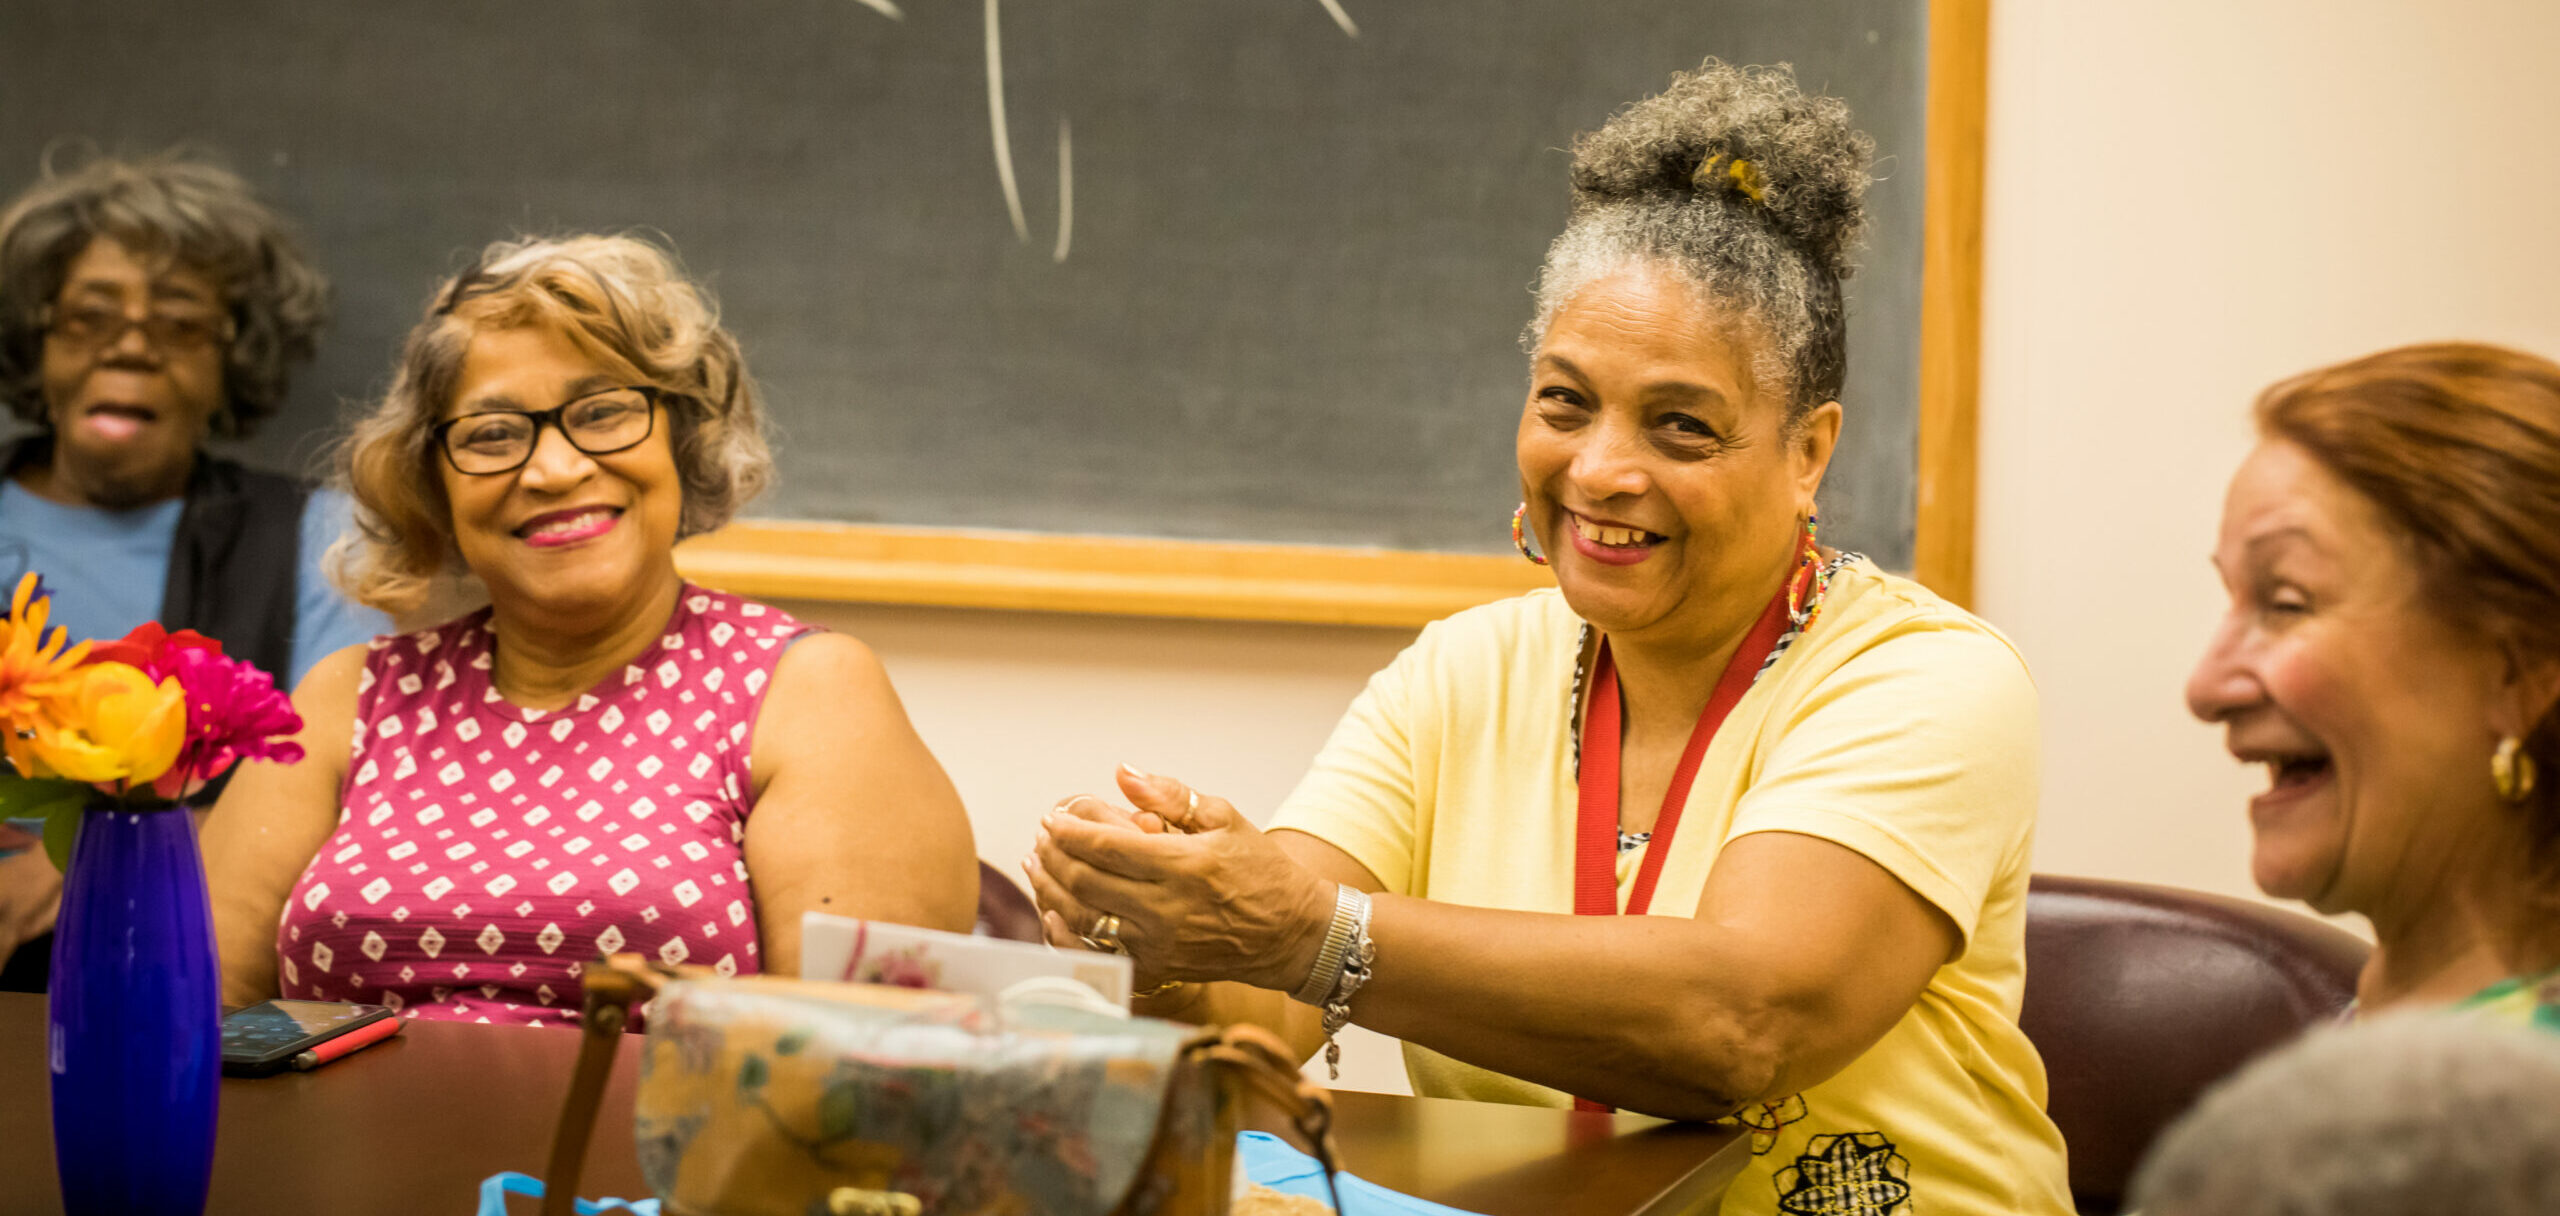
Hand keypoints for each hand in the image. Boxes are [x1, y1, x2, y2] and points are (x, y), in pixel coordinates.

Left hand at [1024, 766, 1333, 993]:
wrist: (1291, 933)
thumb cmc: (1260, 871)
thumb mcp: (1224, 819)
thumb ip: (1170, 795)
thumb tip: (1123, 773)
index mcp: (1184, 866)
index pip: (1106, 846)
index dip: (1069, 831)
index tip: (1052, 819)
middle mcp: (1166, 910)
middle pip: (1085, 882)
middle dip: (1054, 856)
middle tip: (1043, 838)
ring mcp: (1158, 946)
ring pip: (1083, 918)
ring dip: (1051, 890)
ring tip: (1039, 866)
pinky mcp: (1156, 971)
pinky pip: (1096, 955)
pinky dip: (1067, 933)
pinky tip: (1054, 911)